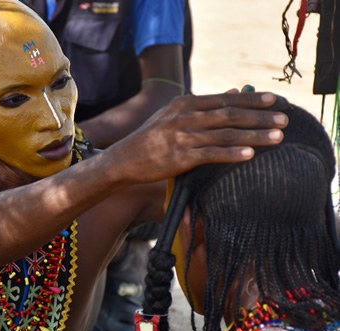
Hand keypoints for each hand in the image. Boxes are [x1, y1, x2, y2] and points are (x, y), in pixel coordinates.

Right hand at [108, 92, 287, 182]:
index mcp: (185, 104)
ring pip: (225, 134)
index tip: (275, 100)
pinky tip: (250, 155)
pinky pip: (211, 154)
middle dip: (260, 117)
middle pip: (230, 114)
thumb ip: (204, 105)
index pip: (225, 99)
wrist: (126, 158)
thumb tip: (234, 92)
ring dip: (254, 135)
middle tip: (285, 120)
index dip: (252, 100)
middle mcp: (185, 117)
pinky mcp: (180, 158)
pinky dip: (231, 153)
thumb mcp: (174, 114)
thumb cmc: (153, 137)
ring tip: (278, 138)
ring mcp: (182, 137)